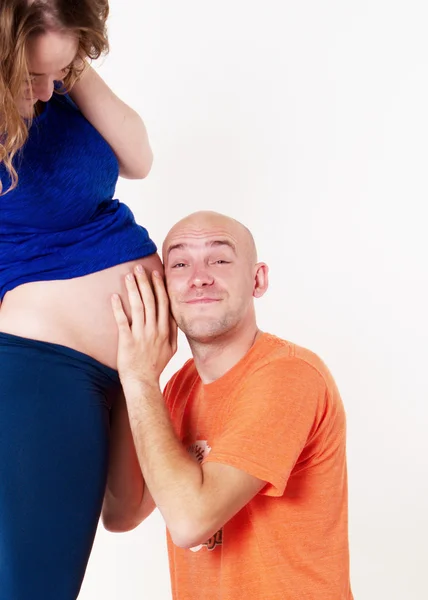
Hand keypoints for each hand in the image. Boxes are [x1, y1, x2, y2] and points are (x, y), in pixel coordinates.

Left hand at [111, 266, 177, 388]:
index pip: (164, 303)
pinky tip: (115, 296)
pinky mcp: (127, 341)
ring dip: (133, 289)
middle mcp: (154, 330)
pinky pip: (123, 321)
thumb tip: (174, 316)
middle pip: (151, 300)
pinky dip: (119, 308)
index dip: (160, 287)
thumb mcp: (170, 349)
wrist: (143, 382)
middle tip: (140, 268)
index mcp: (165, 330)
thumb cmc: (155, 365)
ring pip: (138, 307)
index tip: (156, 273)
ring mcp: (141, 335)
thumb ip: (173, 331)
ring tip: (129, 276)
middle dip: (145, 282)